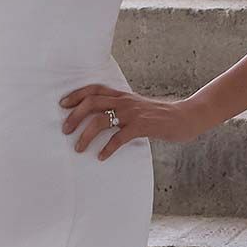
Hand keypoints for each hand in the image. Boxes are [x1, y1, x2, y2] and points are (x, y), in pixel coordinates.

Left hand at [57, 84, 208, 157]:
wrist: (184, 117)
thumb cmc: (159, 116)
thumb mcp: (137, 108)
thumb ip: (120, 109)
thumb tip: (100, 118)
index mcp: (122, 95)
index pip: (94, 89)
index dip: (76, 95)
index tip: (62, 105)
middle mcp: (125, 101)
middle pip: (92, 103)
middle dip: (75, 116)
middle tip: (65, 130)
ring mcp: (133, 113)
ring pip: (101, 120)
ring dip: (86, 135)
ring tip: (78, 148)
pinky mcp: (142, 126)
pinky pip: (119, 137)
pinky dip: (108, 148)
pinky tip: (101, 157)